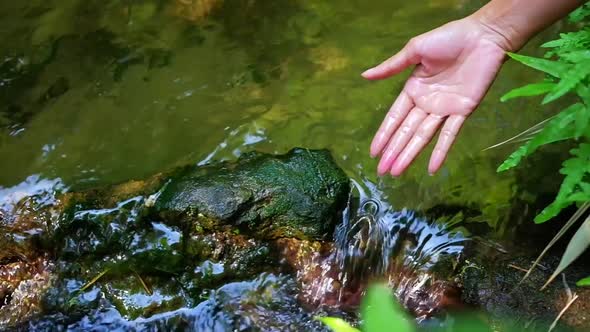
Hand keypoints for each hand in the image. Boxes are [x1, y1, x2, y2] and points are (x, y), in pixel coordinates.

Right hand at [362, 17, 509, 175]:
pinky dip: (440, 151)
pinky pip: (450, 134)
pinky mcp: (463, 111)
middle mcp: (426, 103)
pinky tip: (431, 168)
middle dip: (393, 151)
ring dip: (410, 154)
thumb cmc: (449, 38)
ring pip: (423, 136)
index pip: (394, 117)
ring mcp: (444, 109)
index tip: (373, 152)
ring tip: (397, 172)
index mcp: (413, 89)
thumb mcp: (415, 50)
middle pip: (406, 131)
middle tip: (382, 171)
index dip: (383, 134)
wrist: (483, 36)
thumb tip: (364, 76)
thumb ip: (391, 66)